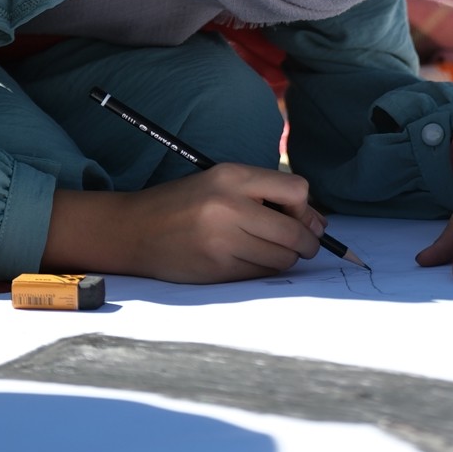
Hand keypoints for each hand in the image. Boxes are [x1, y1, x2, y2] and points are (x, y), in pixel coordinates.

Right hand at [42, 163, 325, 284]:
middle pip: (294, 232)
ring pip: (282, 258)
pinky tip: (251, 261)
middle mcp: (229, 206)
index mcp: (233, 176)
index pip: (296, 190)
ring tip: (271, 251)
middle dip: (307, 242)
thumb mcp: (222, 181)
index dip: (306, 209)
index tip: (302, 218)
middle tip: (303, 245)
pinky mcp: (217, 270)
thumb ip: (266, 193)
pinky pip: (261, 275)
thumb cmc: (185, 203)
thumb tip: (317, 223)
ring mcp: (222, 241)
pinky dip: (265, 270)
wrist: (135, 230)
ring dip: (286, 258)